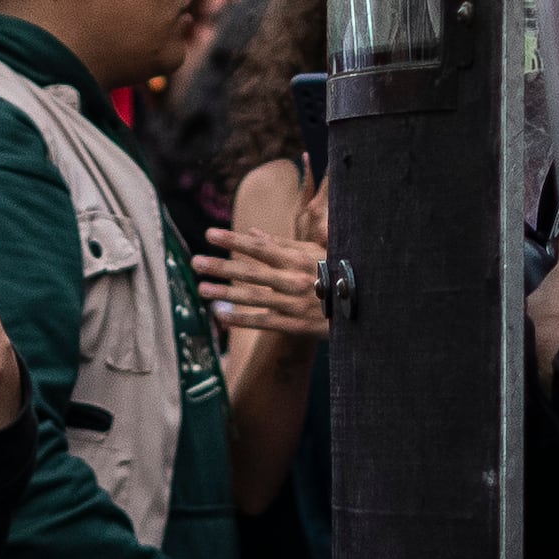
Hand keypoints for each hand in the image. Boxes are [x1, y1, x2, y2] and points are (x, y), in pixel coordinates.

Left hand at [201, 202, 330, 346]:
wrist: (363, 307)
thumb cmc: (337, 273)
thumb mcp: (314, 253)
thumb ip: (282, 244)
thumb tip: (253, 233)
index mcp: (298, 260)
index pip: (260, 247)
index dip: (234, 240)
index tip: (209, 234)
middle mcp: (294, 281)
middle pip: (251, 273)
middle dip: (221, 266)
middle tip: (195, 262)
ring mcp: (293, 305)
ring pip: (253, 298)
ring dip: (225, 293)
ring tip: (201, 289)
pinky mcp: (295, 325)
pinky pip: (263, 322)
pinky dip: (241, 319)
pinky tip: (220, 315)